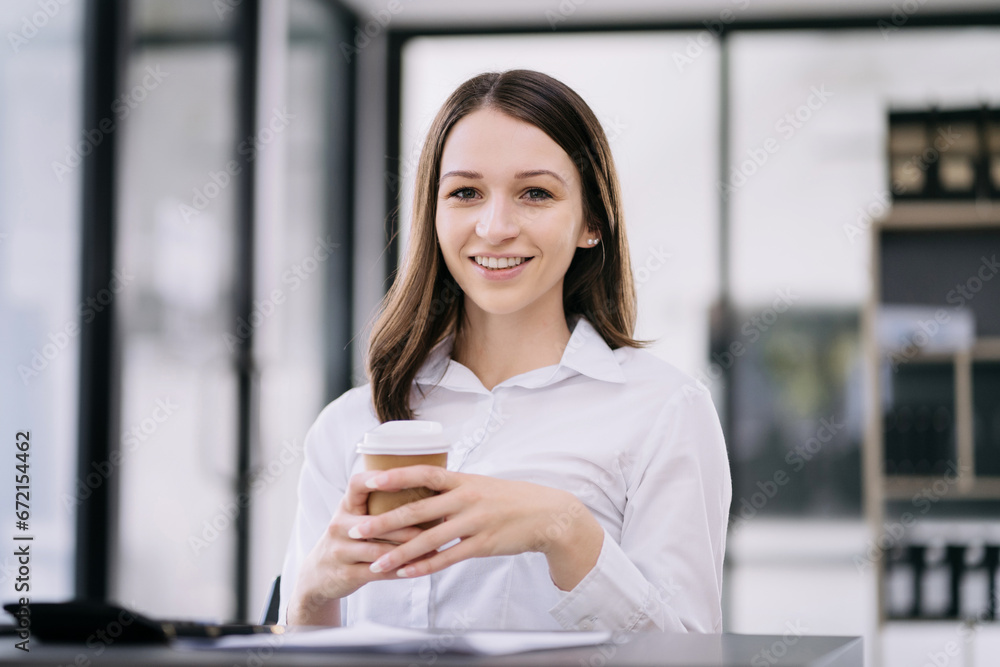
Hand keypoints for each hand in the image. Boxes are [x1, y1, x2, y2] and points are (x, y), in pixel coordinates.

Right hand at [285, 469, 426, 624]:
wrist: (318, 575)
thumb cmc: (349, 539)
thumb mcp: (354, 517)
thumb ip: (379, 505)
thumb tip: (424, 484)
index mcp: (346, 506)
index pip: (356, 484)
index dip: (376, 478)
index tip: (401, 479)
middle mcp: (339, 525)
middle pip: (375, 522)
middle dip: (407, 525)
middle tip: (436, 523)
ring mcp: (340, 551)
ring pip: (379, 550)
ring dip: (409, 551)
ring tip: (435, 548)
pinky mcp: (345, 574)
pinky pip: (378, 572)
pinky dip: (401, 570)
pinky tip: (419, 568)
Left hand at [347, 465, 604, 591]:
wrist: (547, 515)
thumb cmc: (509, 499)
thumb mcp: (480, 485)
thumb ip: (452, 489)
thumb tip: (420, 489)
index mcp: (463, 479)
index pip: (423, 473)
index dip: (394, 476)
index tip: (367, 480)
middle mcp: (466, 498)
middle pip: (417, 510)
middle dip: (382, 521)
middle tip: (354, 528)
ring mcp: (474, 522)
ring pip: (428, 540)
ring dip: (398, 553)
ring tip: (374, 564)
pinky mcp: (483, 544)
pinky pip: (448, 558)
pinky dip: (425, 566)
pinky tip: (406, 573)